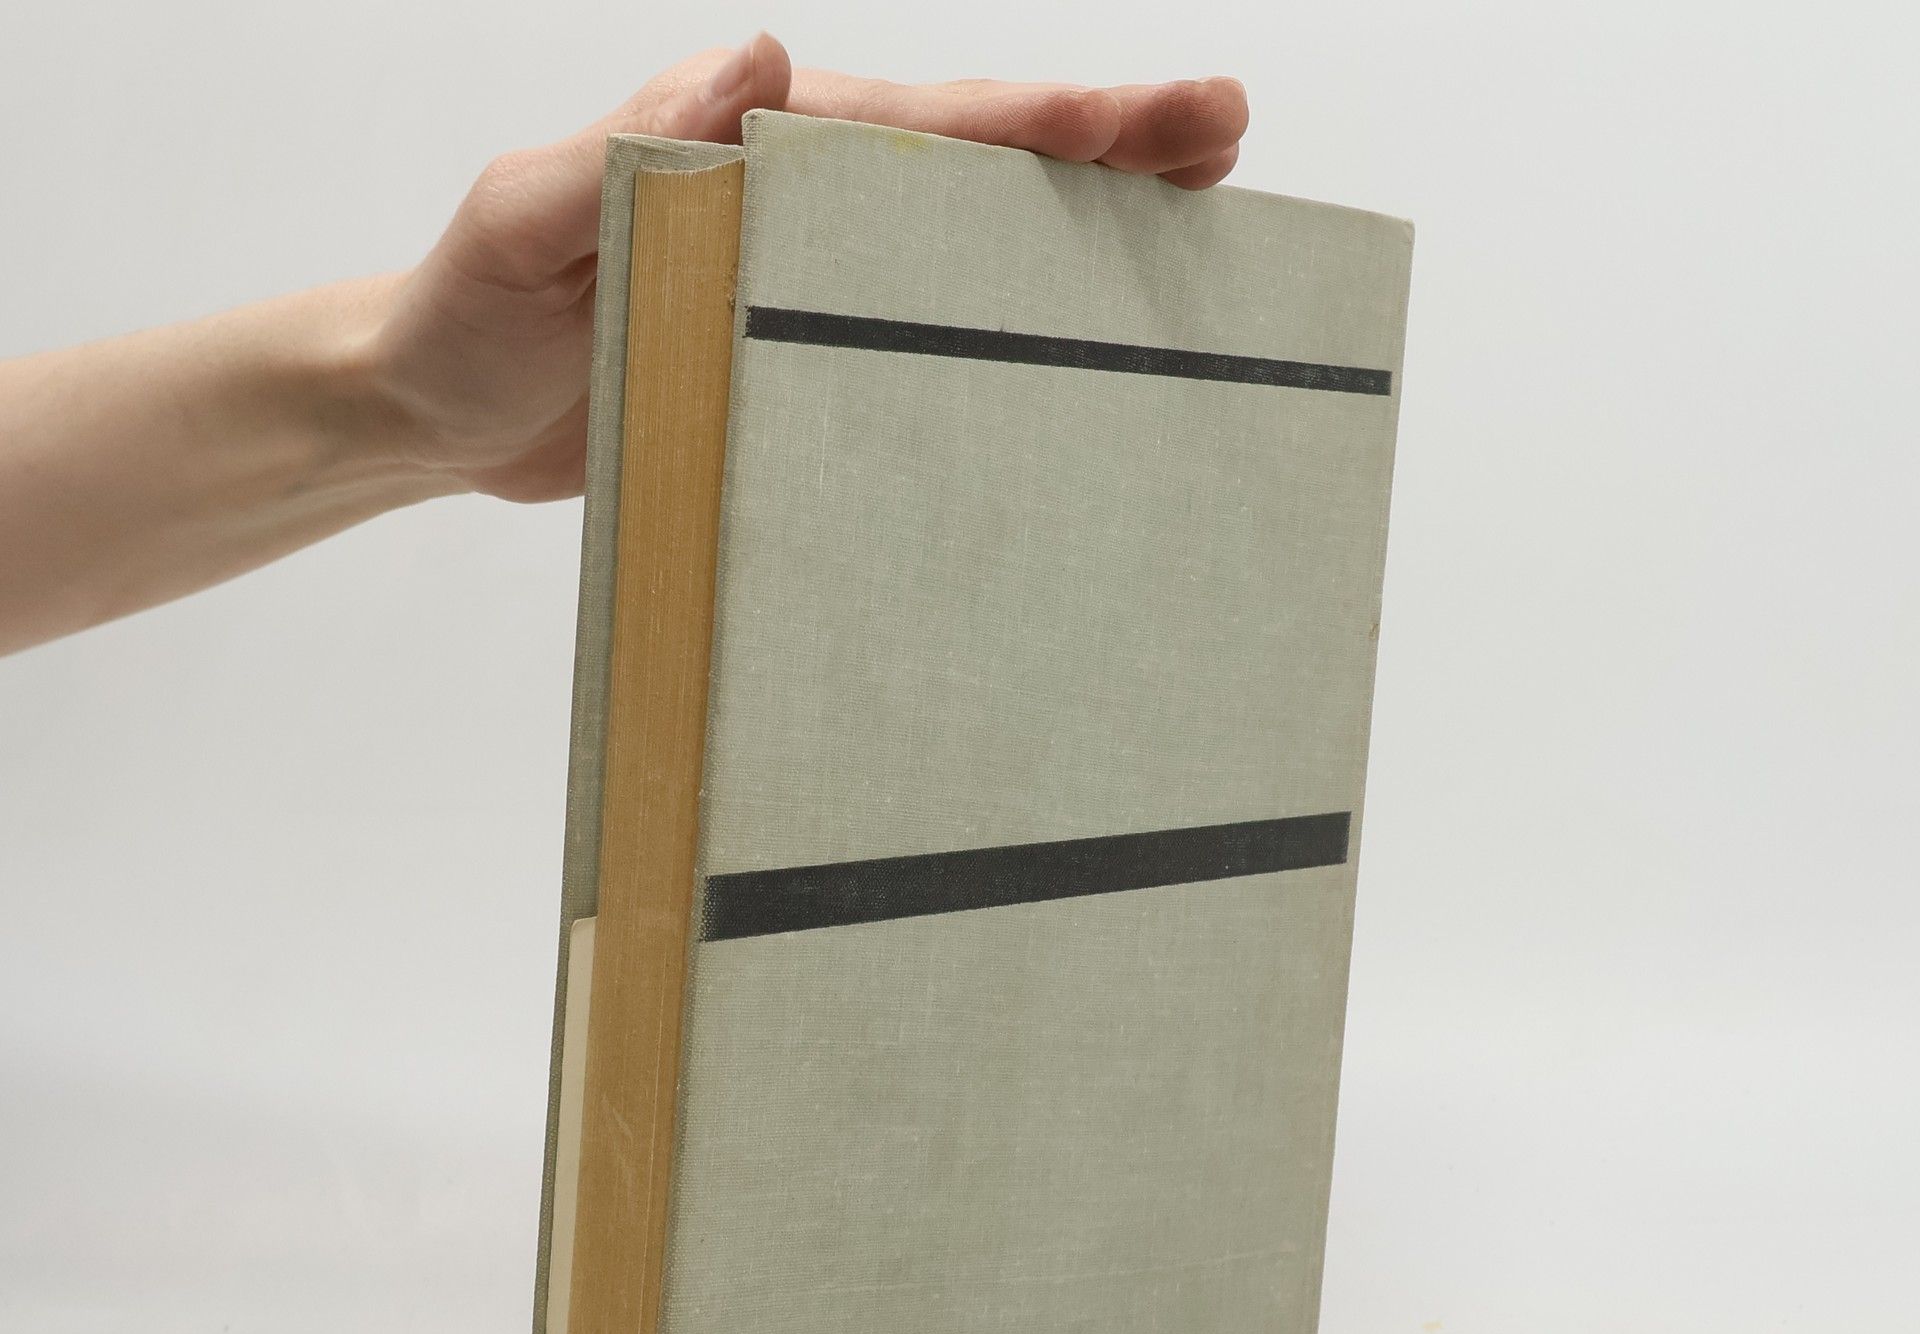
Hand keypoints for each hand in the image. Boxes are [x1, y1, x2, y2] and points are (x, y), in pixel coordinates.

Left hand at [371, 35, 1249, 502]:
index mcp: (748, 148)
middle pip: (971, 159)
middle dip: (1101, 145)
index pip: (911, 124)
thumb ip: (625, 149)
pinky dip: (1001, 317)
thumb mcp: (524, 220)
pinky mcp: (795, 347)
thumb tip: (755, 66)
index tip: (1149, 120)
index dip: (1035, 121)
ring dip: (1077, 219)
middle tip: (1224, 136)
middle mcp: (794, 197)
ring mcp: (803, 274)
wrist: (435, 408)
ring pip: (965, 234)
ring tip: (1197, 211)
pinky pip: (916, 327)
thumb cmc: (467, 314)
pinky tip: (1070, 331)